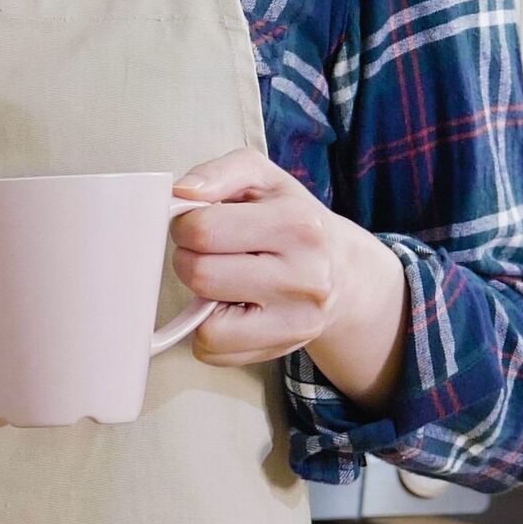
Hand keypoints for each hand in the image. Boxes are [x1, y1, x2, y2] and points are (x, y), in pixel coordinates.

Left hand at [171, 149, 407, 404]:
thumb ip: (218, 172)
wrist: (341, 269)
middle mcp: (305, 276)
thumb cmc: (290, 218)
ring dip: (200, 300)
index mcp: (298, 224)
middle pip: (201, 275)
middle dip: (189, 259)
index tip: (198, 223)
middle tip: (208, 252)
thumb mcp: (262, 178)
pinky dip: (209, 331)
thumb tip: (181, 193)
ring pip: (207, 326)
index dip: (185, 224)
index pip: (203, 230)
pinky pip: (214, 351)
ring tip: (222, 280)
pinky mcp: (284, 349)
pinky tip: (231, 307)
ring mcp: (297, 320)